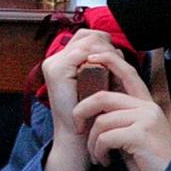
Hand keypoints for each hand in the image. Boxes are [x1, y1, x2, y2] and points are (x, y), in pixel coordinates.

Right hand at [37, 28, 121, 170]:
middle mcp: (54, 58)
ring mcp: (53, 63)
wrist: (77, 136)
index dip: (104, 42)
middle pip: (87, 34)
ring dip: (106, 51)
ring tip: (113, 68)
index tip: (117, 58)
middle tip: (118, 62)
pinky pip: (83, 52)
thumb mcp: (96, 83)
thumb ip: (101, 65)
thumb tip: (116, 49)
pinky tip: (107, 70)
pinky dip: (98, 58)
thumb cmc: (89, 113)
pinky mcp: (56, 69)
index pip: (86, 37)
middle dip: (107, 44)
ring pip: (87, 40)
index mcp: (62, 60)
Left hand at [71, 53, 170, 170]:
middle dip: (82, 111)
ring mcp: (145, 119)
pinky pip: (106, 137)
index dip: (109, 60)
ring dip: (92, 142)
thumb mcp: (135, 133)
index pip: (128, 72)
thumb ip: (120, 117)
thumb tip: (93, 109)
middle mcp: (147, 107)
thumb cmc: (150, 160)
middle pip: (102, 97)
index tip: (90, 57)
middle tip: (77, 128)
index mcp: (146, 104)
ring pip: (101, 121)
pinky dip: (99, 151)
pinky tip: (105, 161)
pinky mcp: (140, 134)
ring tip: (97, 155)